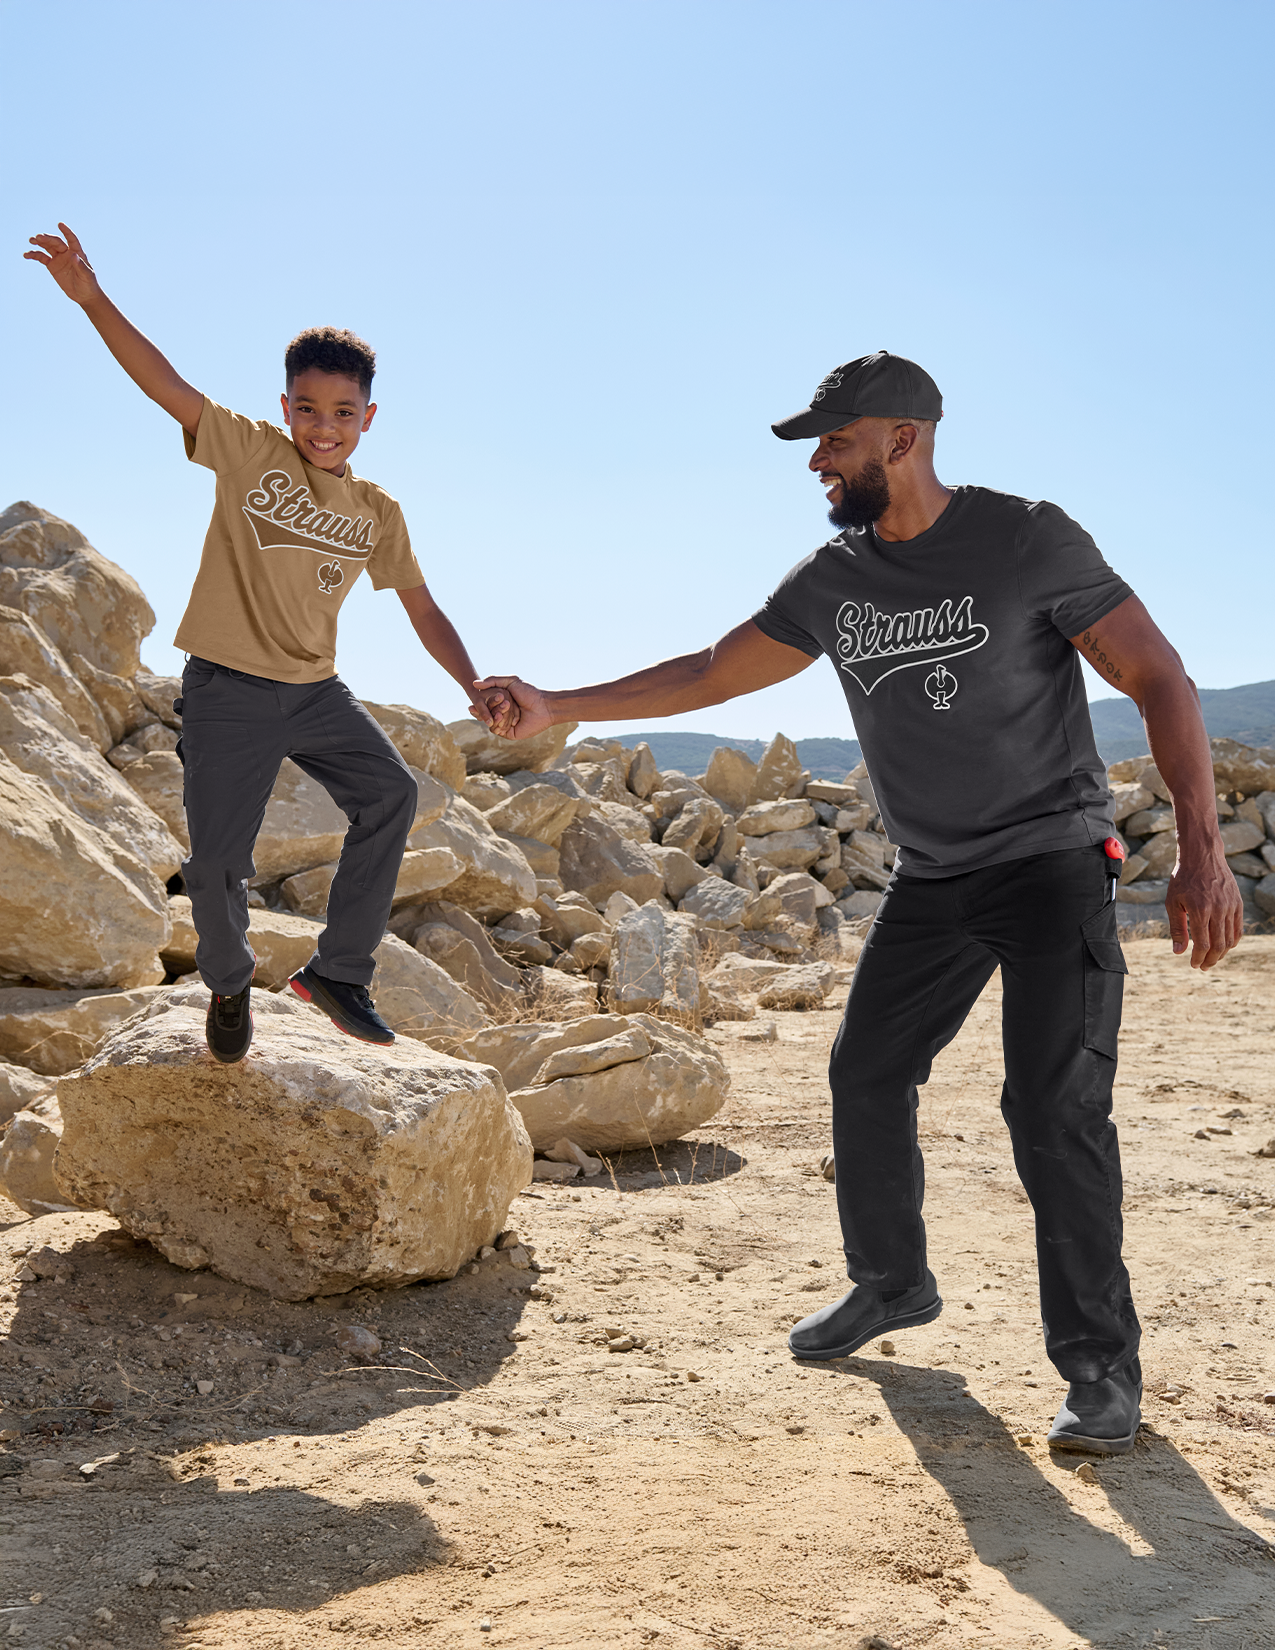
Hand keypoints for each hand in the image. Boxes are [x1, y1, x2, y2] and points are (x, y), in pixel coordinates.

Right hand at [25, 223, 100, 305]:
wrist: (84, 295)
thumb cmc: (89, 284)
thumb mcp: (87, 276)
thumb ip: (80, 266)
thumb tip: (73, 255)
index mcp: (77, 252)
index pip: (71, 239)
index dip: (66, 232)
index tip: (60, 224)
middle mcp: (67, 253)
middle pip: (56, 242)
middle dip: (47, 239)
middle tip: (38, 238)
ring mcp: (59, 258)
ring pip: (47, 247)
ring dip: (39, 242)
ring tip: (31, 240)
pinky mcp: (52, 265)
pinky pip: (41, 257)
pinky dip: (34, 255)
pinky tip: (27, 255)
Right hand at [473, 675, 553, 739]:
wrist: (544, 706)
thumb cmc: (530, 692)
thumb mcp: (511, 681)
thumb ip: (493, 681)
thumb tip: (474, 684)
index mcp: (502, 703)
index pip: (485, 706)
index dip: (477, 705)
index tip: (471, 702)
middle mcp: (503, 714)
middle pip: (485, 715)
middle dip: (481, 711)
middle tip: (474, 707)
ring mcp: (506, 724)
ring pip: (490, 722)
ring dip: (494, 713)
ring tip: (504, 706)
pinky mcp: (510, 733)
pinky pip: (496, 730)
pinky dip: (497, 723)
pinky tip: (500, 716)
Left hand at [1166, 843, 1242, 968]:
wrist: (1202, 855)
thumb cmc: (1183, 879)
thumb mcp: (1173, 902)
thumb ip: (1177, 928)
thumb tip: (1179, 952)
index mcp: (1200, 910)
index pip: (1202, 944)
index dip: (1198, 958)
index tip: (1193, 965)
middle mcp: (1218, 909)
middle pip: (1218, 945)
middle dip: (1210, 960)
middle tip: (1203, 967)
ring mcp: (1230, 906)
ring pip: (1230, 939)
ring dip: (1221, 953)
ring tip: (1212, 959)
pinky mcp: (1238, 903)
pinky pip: (1238, 928)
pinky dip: (1232, 940)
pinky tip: (1223, 946)